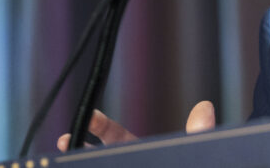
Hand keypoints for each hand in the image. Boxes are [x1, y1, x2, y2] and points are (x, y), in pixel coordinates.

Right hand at [56, 100, 215, 150]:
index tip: (91, 116)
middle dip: (78, 148)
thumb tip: (204, 106)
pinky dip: (83, 167)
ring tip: (65, 159)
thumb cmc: (192, 165)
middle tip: (65, 140)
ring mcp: (126, 165)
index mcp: (143, 154)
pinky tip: (76, 166)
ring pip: (98, 166)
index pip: (116, 136)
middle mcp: (130, 163)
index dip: (102, 126)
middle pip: (98, 157)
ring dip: (79, 164)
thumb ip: (199, 135)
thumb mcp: (195, 156)